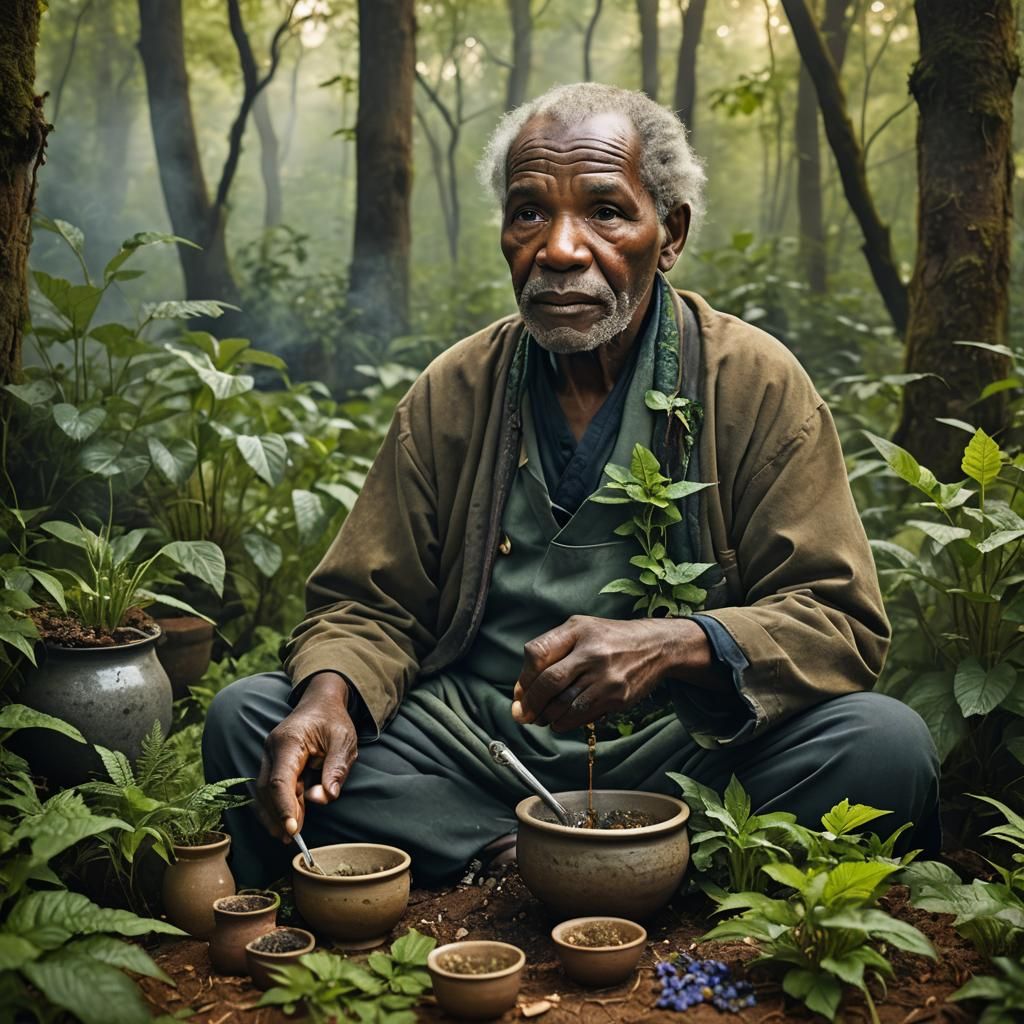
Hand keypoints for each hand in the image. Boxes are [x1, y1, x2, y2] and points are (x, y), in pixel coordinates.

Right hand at [256, 671, 357, 840]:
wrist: (321, 702)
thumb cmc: (333, 720)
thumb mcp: (344, 741)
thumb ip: (335, 770)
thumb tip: (323, 798)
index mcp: (288, 741)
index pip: (279, 781)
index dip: (284, 808)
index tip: (293, 830)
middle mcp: (271, 748)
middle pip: (267, 789)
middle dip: (277, 816)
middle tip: (292, 839)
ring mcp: (269, 755)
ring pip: (265, 791)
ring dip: (276, 814)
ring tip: (289, 836)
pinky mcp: (273, 762)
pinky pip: (270, 788)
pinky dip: (278, 805)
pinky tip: (288, 820)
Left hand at [510, 615, 713, 732]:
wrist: (657, 646)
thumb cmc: (610, 638)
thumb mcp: (580, 629)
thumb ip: (551, 651)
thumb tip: (522, 690)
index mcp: (577, 630)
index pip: (538, 654)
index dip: (523, 678)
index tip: (521, 693)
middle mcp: (592, 652)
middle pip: (549, 682)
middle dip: (531, 703)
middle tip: (523, 714)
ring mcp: (606, 676)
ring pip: (564, 704)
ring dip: (546, 716)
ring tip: (541, 718)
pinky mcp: (618, 696)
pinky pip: (582, 715)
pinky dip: (565, 722)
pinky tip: (559, 721)